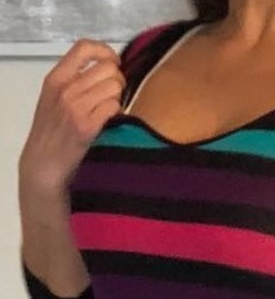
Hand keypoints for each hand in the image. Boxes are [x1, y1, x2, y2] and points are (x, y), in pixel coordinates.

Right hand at [19, 37, 125, 197]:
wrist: (44, 163)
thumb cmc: (51, 132)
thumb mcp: (54, 99)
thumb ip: (74, 82)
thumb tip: (106, 69)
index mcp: (56, 78)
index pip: (84, 48)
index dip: (106, 51)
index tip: (114, 63)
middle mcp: (66, 89)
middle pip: (107, 68)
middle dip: (118, 79)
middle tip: (115, 94)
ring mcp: (76, 107)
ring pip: (114, 86)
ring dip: (119, 97)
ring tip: (111, 108)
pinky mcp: (88, 126)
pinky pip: (114, 106)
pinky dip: (118, 112)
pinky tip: (112, 120)